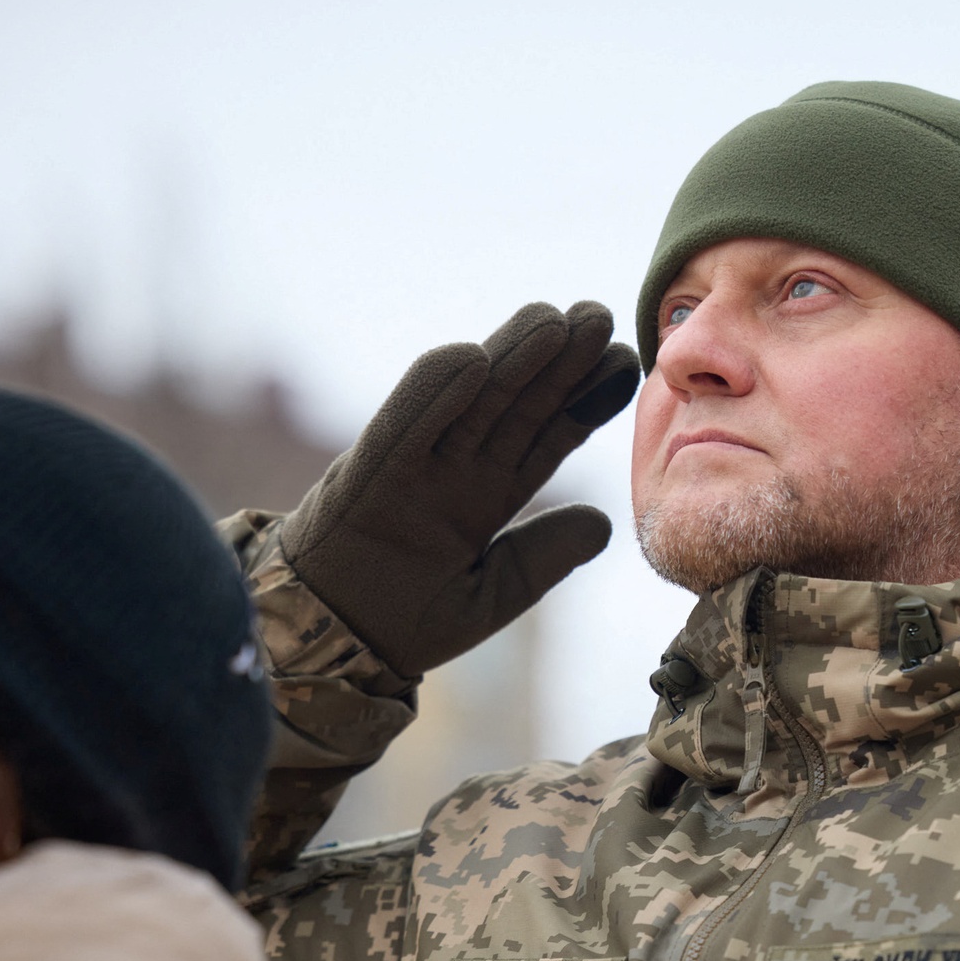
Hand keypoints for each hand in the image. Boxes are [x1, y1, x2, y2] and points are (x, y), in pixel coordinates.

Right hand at [281, 301, 639, 677]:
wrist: (332, 645)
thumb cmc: (407, 620)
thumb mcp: (494, 594)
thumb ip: (543, 558)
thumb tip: (604, 522)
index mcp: (489, 496)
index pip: (548, 436)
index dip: (587, 400)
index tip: (626, 365)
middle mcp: (457, 469)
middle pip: (518, 403)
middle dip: (560, 360)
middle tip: (600, 315)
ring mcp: (416, 465)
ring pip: (470, 400)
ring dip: (510, 357)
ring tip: (555, 319)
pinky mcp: (369, 474)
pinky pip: (405, 427)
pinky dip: (434, 393)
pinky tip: (473, 357)